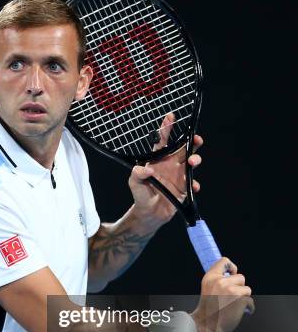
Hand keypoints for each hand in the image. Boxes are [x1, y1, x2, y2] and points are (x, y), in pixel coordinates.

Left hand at [128, 112, 202, 228]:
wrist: (149, 215)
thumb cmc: (140, 196)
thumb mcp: (134, 183)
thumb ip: (137, 174)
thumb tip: (147, 169)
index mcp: (158, 160)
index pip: (162, 141)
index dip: (166, 128)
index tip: (171, 116)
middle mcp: (170, 165)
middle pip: (183, 148)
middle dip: (192, 141)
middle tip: (196, 139)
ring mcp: (179, 176)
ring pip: (192, 162)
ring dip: (195, 159)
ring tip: (192, 162)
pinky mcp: (184, 188)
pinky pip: (193, 182)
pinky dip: (194, 183)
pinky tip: (192, 186)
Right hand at [191, 257, 254, 331]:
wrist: (206, 326)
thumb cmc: (207, 309)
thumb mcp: (208, 288)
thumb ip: (217, 279)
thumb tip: (233, 273)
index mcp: (210, 277)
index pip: (224, 261)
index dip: (232, 267)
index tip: (232, 274)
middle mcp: (220, 282)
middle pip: (241, 277)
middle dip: (239, 287)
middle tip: (230, 297)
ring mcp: (230, 291)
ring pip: (247, 289)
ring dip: (243, 298)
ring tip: (233, 305)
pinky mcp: (240, 300)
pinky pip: (250, 302)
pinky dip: (247, 308)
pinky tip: (238, 312)